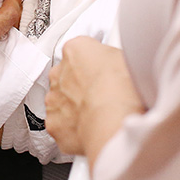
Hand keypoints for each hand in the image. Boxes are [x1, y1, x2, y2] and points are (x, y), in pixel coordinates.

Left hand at [46, 37, 142, 164]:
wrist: (113, 122)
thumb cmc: (123, 90)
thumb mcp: (126, 58)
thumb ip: (111, 56)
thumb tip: (116, 63)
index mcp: (75, 49)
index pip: (80, 51)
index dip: (94, 64)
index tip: (105, 73)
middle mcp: (58, 72)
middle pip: (68, 76)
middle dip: (81, 85)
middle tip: (104, 96)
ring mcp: (53, 98)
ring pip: (62, 100)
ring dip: (75, 107)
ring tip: (99, 115)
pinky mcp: (53, 123)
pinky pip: (61, 124)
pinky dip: (73, 129)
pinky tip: (91, 130)